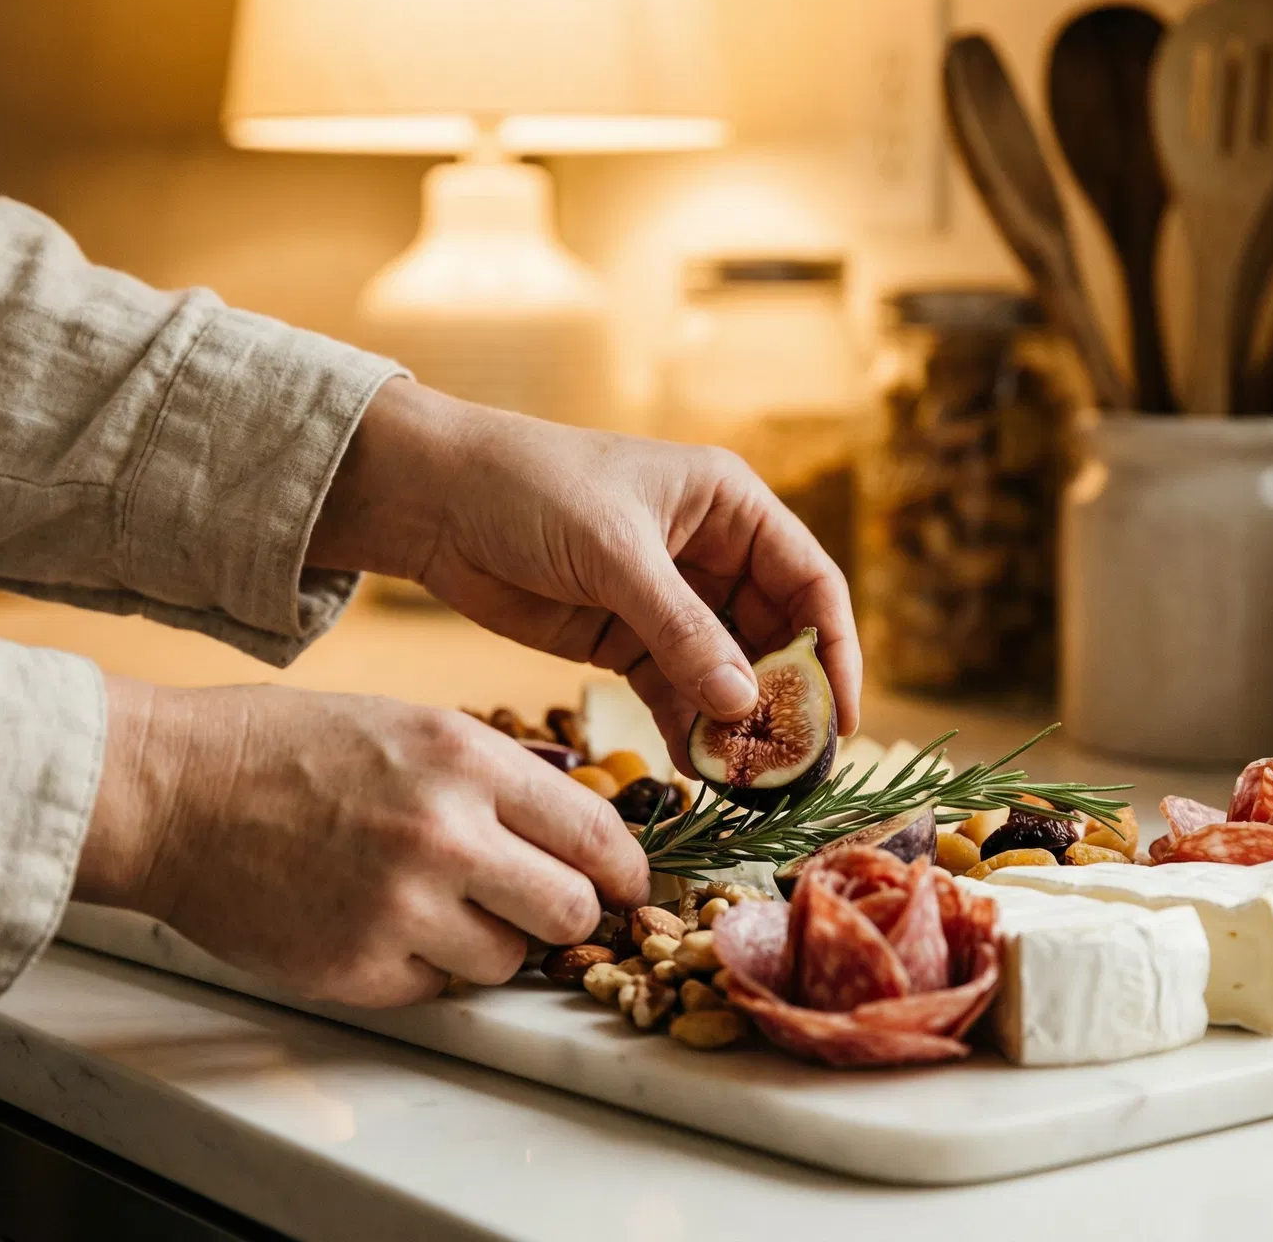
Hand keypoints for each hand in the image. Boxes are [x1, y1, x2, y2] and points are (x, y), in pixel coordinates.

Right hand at [74, 676, 648, 1005]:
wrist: (173, 792)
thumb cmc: (289, 749)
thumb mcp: (411, 726)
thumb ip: (498, 777)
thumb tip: (579, 831)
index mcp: (465, 760)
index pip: (596, 834)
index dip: (625, 870)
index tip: (628, 885)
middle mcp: (445, 833)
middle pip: (573, 910)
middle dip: (569, 916)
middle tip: (543, 908)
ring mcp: (401, 908)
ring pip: (509, 961)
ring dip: (492, 944)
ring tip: (439, 906)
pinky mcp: (358, 968)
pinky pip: (438, 989)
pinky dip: (426, 967)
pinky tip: (382, 924)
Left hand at [308, 379, 861, 764]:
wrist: (433, 501)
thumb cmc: (531, 490)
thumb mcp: (614, 554)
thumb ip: (682, 629)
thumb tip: (744, 703)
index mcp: (731, 506)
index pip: (811, 582)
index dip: (834, 651)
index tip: (838, 719)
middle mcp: (713, 553)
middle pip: (777, 637)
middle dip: (785, 701)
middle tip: (792, 770)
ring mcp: (671, 602)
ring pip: (727, 673)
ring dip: (737, 725)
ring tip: (746, 783)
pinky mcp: (626, 640)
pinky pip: (676, 693)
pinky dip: (688, 730)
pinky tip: (695, 770)